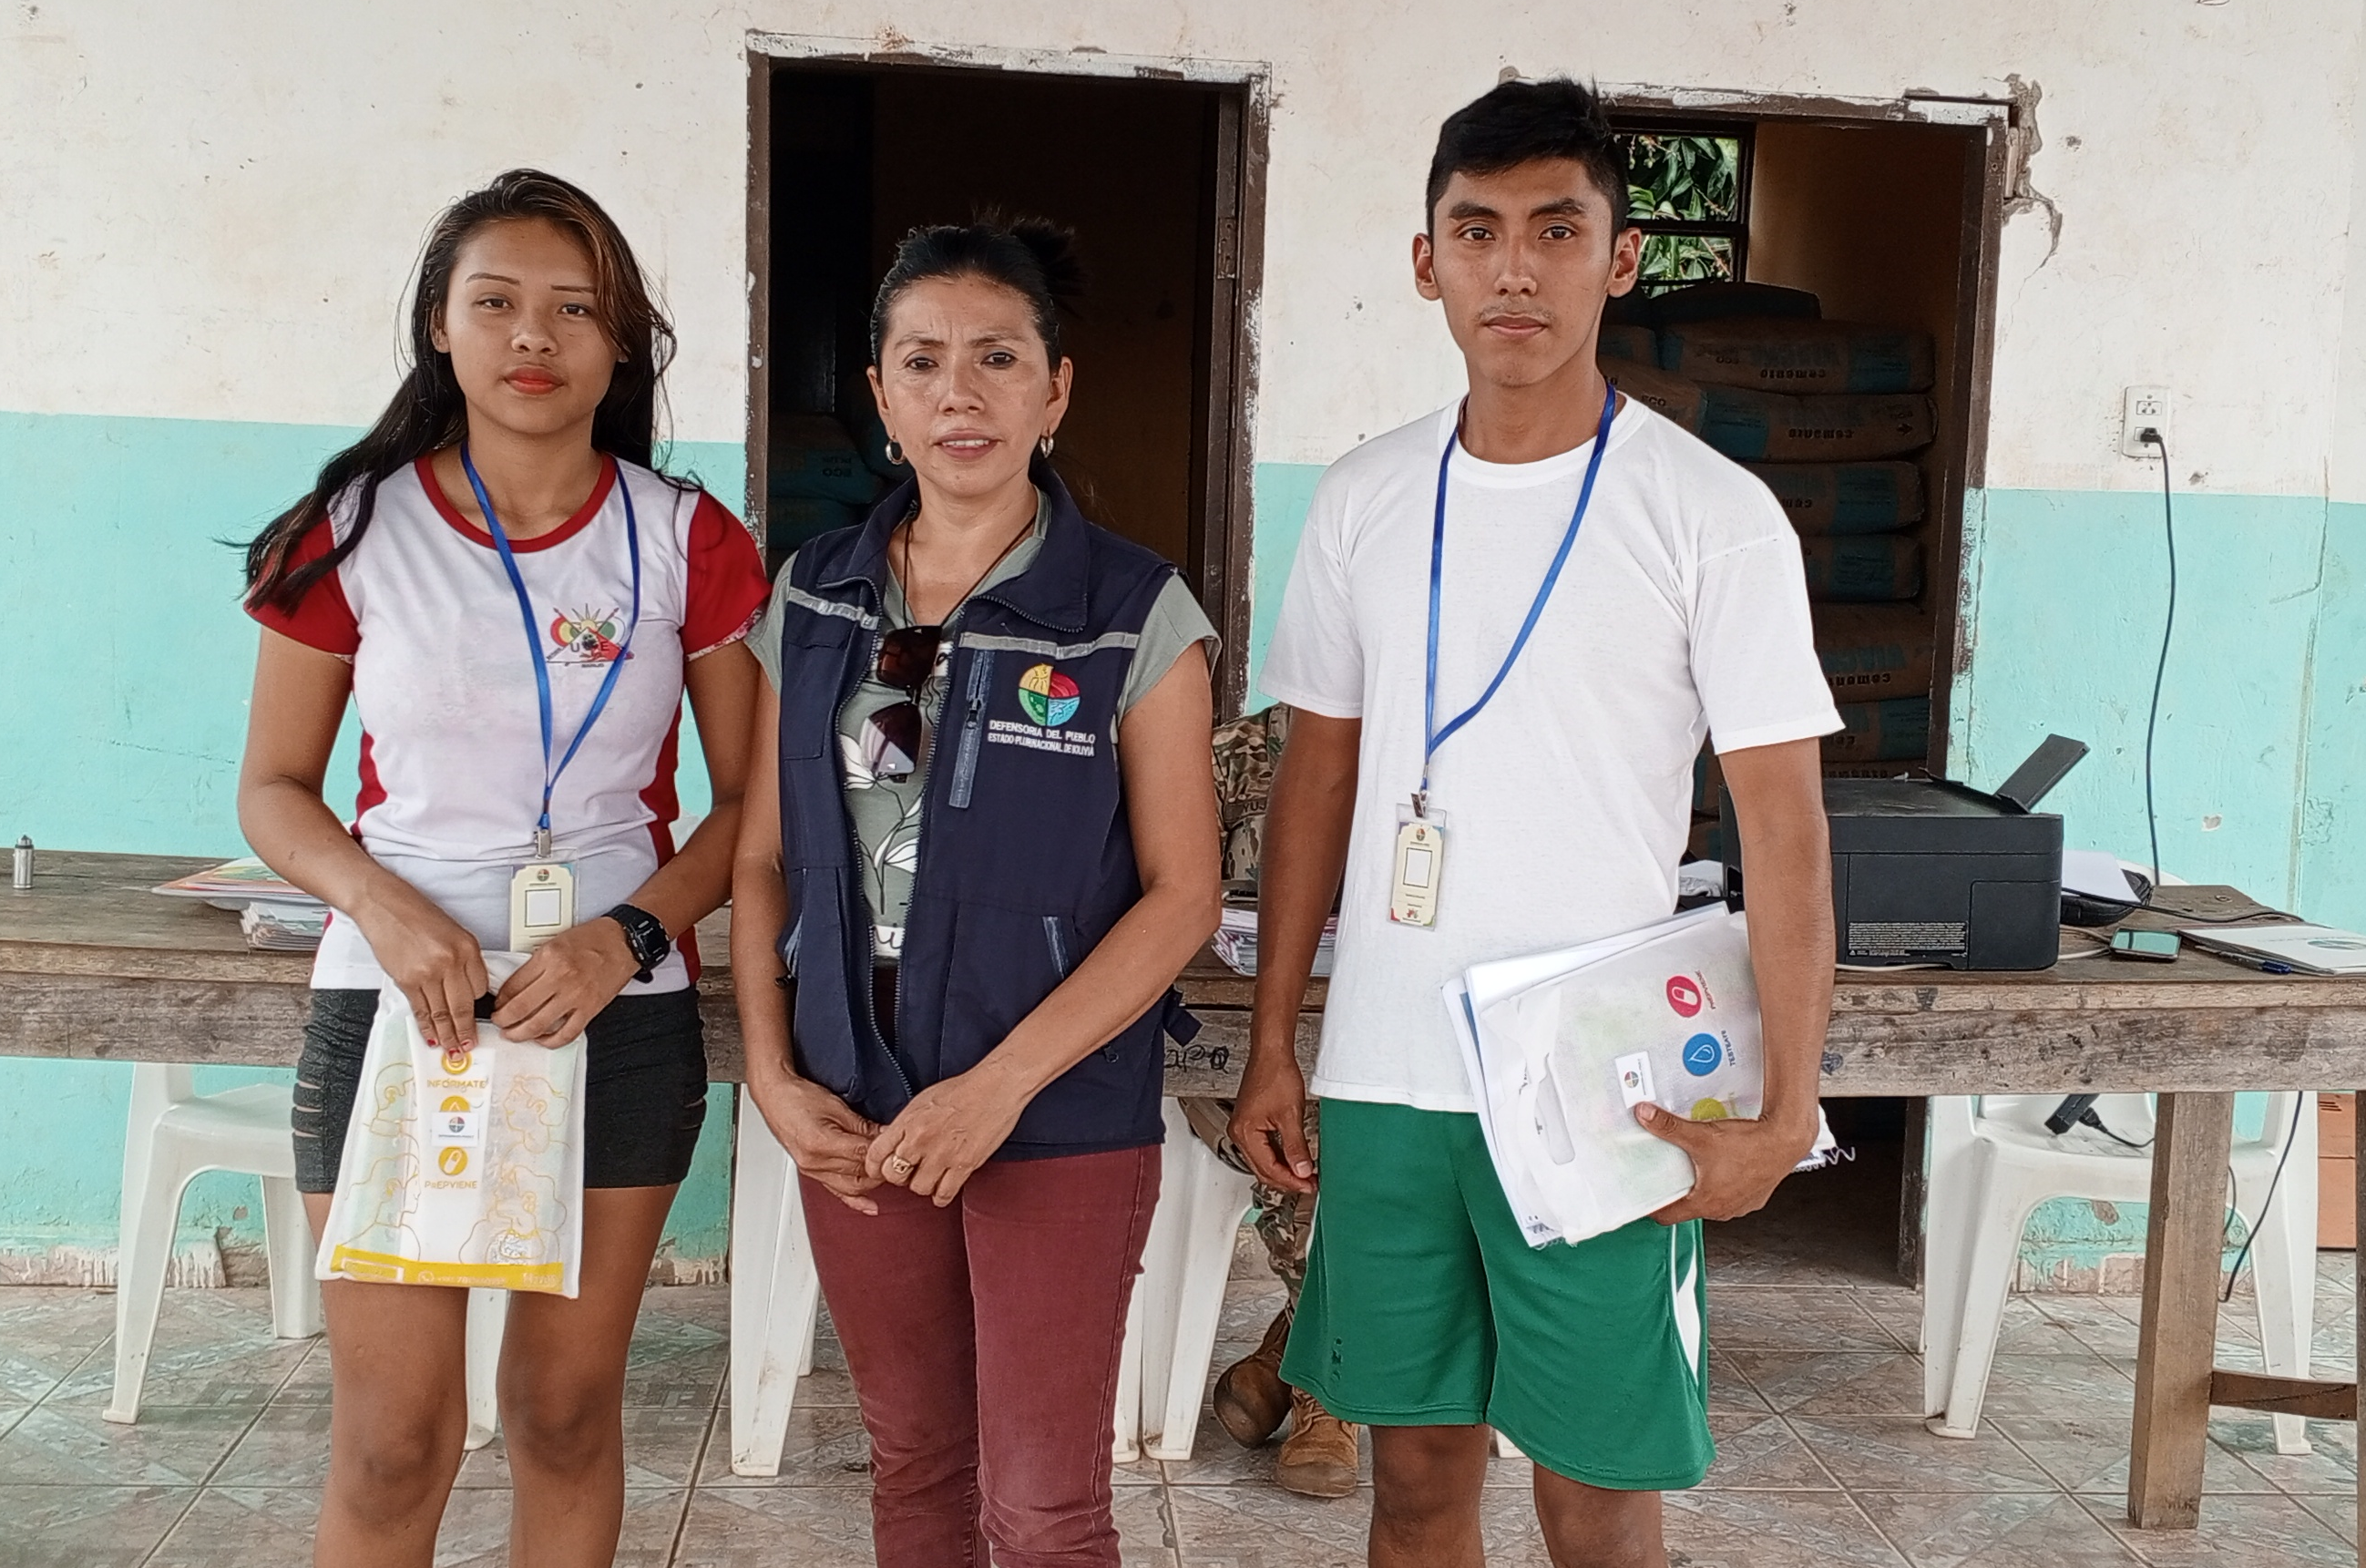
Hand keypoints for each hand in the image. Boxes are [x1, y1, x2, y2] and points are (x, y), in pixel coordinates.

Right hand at [356, 886, 489, 1052]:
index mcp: (468, 948)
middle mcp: (451, 961)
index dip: (480, 1004)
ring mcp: (429, 972)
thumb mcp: (454, 933)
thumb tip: (470, 988)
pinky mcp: (407, 980)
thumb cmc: (417, 915)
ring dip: (448, 1035)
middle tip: (470, 1045)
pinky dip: (427, 1027)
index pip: (481, 987)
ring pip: (442, 1013)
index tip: (480, 1017)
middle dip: (467, 1030)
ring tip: (454, 1049)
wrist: (384, 905)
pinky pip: (421, 1010)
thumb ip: (464, 960)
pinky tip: (432, 1036)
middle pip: (464, 1006)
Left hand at [492, 918, 639, 1044]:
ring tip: (514, 1034)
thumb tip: (516, 987)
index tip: (498, 1005)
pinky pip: (566, 1033)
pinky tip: (543, 1038)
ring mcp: (576, 995)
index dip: (500, 1000)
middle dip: (503, 1020)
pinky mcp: (590, 1009)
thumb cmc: (594, 939)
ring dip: (520, 1034)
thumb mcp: (555, 942)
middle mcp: (561, 977)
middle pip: (520, 1008)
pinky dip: (550, 1041)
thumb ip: (535, 964)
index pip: (512, 986)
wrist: (624, 942)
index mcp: (549, 957)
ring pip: (538, 1025)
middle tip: (499, 1022)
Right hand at [750, 1070, 883, 1213]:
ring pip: (851, 1186)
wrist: (774, 1097)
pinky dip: (855, 1201)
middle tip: (896, 1157)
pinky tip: (870, 1207)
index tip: (898, 1145)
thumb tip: (887, 1136)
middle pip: (859, 1174)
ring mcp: (812, 1170)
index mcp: (822, 1143)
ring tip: (887, 1171)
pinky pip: (836, 1192)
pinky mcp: (811, 1172)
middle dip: (880, 1166)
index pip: (863, 1155)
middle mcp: (815, 1162)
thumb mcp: (837, 1106)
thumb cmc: (799, 1097)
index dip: (883, 1151)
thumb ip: (863, 1126)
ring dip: (871, 1181)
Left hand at [865, 1067, 1031, 1206]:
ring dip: (922, 1185)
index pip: (876, 1153)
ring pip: (918, 1188)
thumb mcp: (924, 1100)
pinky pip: (943, 1194)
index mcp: (908, 1120)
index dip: (874, 1167)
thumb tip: (892, 1140)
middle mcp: (920, 1139)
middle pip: (894, 1175)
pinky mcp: (964, 1165)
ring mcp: (942, 1154)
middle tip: (910, 1172)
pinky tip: (944, 1187)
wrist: (996, 1087)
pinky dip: (941, 1196)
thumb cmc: (963, 1088)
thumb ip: (906, 1123)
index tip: (880, 1170)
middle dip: (900, 1177)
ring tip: (931, 1177)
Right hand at [1229, 1051, 1315, 1194]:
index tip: (1308, 1185)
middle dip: (1286, 1179)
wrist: (1271, 1054)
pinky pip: (1262, 1149)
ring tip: (1303, 1175)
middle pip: (1262, 1169)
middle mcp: (1239, 1133)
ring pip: (1262, 1161)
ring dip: (1283, 1170)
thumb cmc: (1276, 1074)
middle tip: (1308, 1184)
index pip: (1269, 1168)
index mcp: (1245, 1133)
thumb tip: (1302, 1170)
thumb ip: (1296, 1147)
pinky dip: (1278, 1157)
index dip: (1291, 1180)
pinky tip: (1292, 1160)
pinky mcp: (1249, 1123)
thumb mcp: (1291, 1115)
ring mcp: (1242, 1128)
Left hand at [1637, 1104, 1817, 1223]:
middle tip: (1670, 1176)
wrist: (1785, 1140)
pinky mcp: (1755, 1197)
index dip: (1653, 1207)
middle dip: (1679, 1193)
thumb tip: (1645, 1116)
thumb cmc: (1749, 1145)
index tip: (1646, 1200)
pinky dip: (1725, 1184)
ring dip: (1704, 1188)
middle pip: (1690, 1208)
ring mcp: (1741, 1206)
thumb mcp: (1700, 1135)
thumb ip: (1668, 1126)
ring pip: (1713, 1202)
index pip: (1668, 1217)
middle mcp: (1724, 1210)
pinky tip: (1724, 1166)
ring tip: (1698, 1168)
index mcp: (1706, 1203)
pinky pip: (1732, 1195)